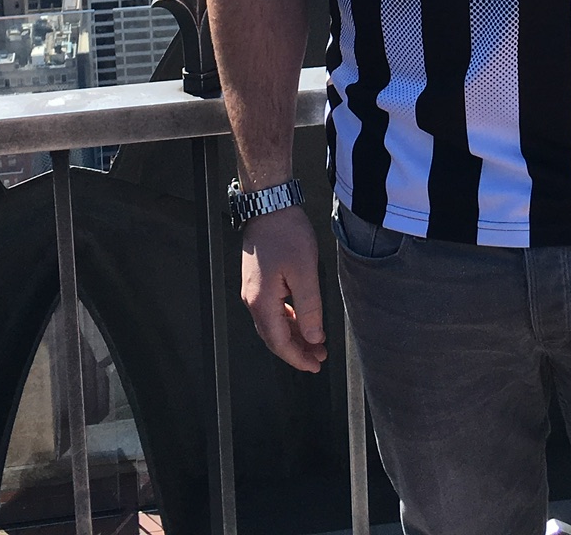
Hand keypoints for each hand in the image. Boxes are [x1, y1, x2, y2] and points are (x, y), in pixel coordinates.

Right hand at [240, 204, 327, 371]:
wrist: (269, 205)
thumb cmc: (286, 233)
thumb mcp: (305, 272)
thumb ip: (310, 308)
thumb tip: (313, 338)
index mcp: (261, 301)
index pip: (279, 342)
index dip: (298, 357)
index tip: (315, 366)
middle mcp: (252, 299)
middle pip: (273, 337)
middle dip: (297, 350)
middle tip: (319, 358)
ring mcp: (252, 290)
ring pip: (272, 324)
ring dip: (293, 335)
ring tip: (315, 342)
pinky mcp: (257, 281)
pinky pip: (271, 310)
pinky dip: (287, 319)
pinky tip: (301, 320)